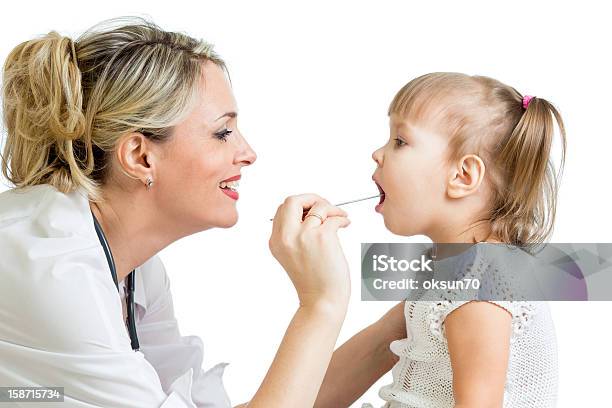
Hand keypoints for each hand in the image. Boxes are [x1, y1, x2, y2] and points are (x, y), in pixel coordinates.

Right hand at [269, 194, 350, 308]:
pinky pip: (333, 216)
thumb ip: (293, 234)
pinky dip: (342, 217)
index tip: (313, 212)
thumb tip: (312, 210)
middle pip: (292, 200)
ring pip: (317, 206)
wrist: (322, 301)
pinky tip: (345, 223)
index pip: (282, 209)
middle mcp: (286, 237)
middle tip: (325, 207)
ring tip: (340, 217)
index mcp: (276, 241)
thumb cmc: (313, 281)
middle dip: (311, 199)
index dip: (300, 206)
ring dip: (332, 208)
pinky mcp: (322, 237)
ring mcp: (303, 236)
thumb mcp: (292, 255)